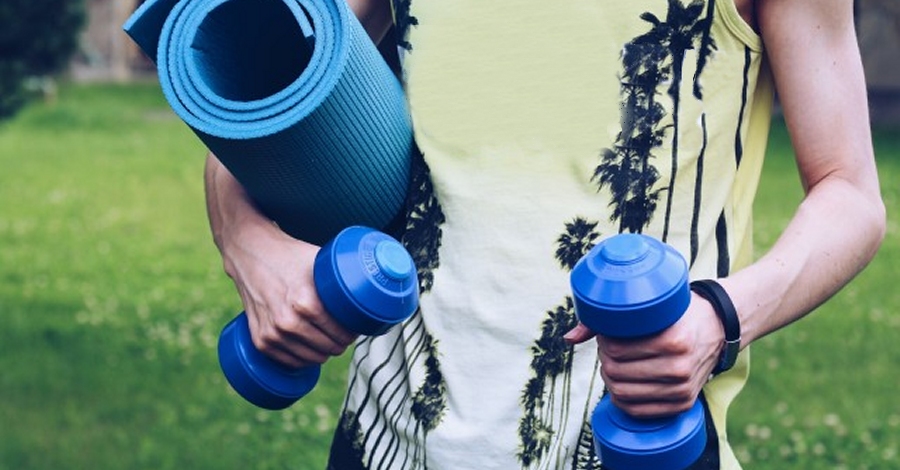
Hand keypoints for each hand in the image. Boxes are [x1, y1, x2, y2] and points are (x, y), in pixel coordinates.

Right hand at [222, 223, 357, 368]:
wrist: (251, 254)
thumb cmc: (290, 256)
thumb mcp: (320, 263)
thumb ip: (341, 279)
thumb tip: (372, 287)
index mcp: (307, 304)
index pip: (341, 334)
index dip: (352, 333)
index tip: (354, 328)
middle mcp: (289, 322)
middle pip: (328, 349)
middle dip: (339, 343)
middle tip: (342, 335)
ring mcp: (272, 334)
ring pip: (311, 359)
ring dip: (323, 353)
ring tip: (328, 342)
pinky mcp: (260, 340)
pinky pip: (289, 362)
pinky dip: (302, 360)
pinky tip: (310, 350)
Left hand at [565, 293, 723, 417]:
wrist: (719, 327)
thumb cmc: (679, 312)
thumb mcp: (654, 306)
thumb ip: (608, 319)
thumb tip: (568, 338)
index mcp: (672, 341)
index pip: (616, 350)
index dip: (603, 343)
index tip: (606, 335)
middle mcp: (679, 368)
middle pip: (616, 373)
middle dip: (604, 360)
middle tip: (607, 350)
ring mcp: (682, 389)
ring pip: (623, 394)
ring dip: (610, 380)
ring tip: (614, 364)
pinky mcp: (683, 403)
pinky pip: (639, 411)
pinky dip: (623, 400)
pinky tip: (621, 384)